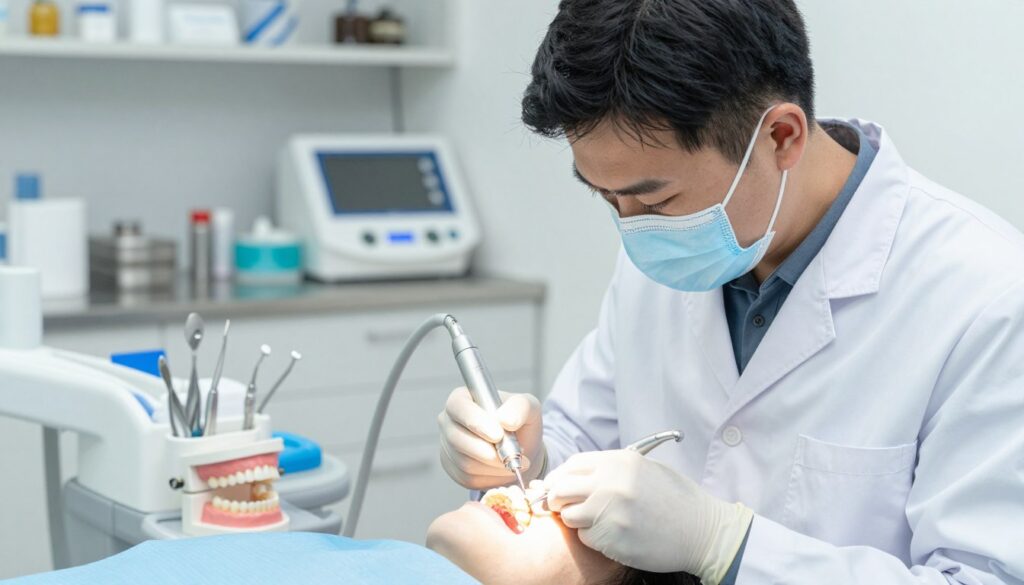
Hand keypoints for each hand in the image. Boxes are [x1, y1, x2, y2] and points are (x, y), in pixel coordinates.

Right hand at [437, 387, 545, 489]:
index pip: (458, 407)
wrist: (521, 449)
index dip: (476, 422)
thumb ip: (520, 407)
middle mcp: (449, 421)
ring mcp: (448, 447)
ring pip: (465, 462)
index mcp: (462, 399)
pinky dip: (491, 477)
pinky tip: (503, 470)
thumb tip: (505, 420)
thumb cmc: (520, 423)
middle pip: (457, 439)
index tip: (498, 435)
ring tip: (513, 461)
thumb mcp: (529, 406)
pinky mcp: (453, 469)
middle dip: (488, 451)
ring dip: (494, 466)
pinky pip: (468, 478)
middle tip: (513, 455)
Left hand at [544, 450, 752, 581]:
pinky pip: (585, 538)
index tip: (559, 486)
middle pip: (562, 489)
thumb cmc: (676, 499)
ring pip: (569, 516)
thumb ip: (611, 468)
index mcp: (620, 462)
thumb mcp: (645, 469)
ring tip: (595, 521)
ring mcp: (610, 512)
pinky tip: (612, 534)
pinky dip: (592, 538)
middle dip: (557, 499)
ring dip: (576, 520)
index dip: (561, 476)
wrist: (702, 530)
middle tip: (563, 506)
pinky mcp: (612, 538)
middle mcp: (611, 483)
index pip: (572, 465)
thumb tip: (576, 476)